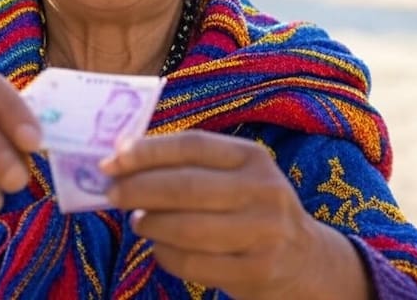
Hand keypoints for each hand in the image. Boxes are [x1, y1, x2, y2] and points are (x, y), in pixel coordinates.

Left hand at [100, 130, 349, 299]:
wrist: (305, 259)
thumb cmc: (249, 206)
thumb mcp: (234, 174)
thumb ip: (188, 163)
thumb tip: (121, 155)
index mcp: (252, 157)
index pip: (192, 146)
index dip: (147, 151)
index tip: (112, 159)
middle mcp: (263, 191)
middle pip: (186, 187)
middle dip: (139, 189)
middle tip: (112, 192)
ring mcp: (263, 233)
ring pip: (187, 229)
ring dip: (150, 224)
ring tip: (137, 221)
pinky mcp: (256, 271)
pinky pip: (194, 264)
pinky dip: (166, 255)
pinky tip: (159, 247)